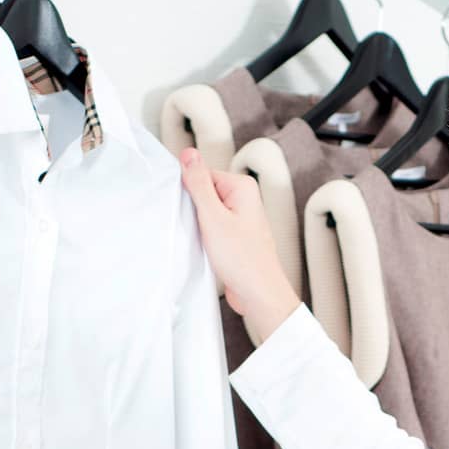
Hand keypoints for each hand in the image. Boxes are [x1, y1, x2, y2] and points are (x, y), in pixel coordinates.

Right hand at [178, 148, 300, 343]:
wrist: (259, 295)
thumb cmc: (243, 260)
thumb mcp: (213, 217)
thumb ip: (199, 184)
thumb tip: (189, 153)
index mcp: (242, 187)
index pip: (202, 175)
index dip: (189, 193)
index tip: (189, 211)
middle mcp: (244, 200)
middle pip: (203, 194)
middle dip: (194, 211)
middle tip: (198, 229)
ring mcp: (240, 220)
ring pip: (205, 214)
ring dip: (198, 227)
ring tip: (206, 242)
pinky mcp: (235, 237)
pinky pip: (211, 229)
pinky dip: (204, 238)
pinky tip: (206, 250)